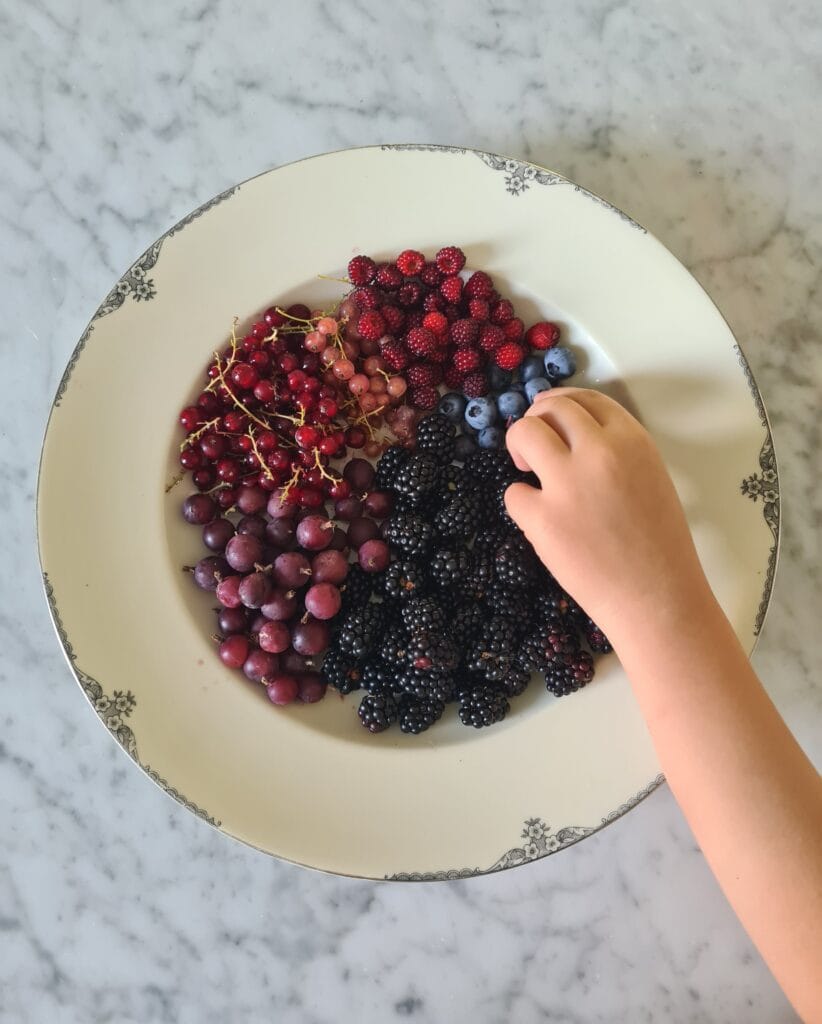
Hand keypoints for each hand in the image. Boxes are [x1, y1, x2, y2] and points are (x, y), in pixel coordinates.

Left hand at [504, 387, 709, 642]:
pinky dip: (523, 506)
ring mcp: (567, 484)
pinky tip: (542, 523)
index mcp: (632, 441)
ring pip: (522, 434)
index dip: (560, 403)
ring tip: (529, 473)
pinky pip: (514, 495)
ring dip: (518, 448)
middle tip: (533, 448)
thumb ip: (615, 452)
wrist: (657, 599)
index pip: (585, 399)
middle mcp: (599, 453)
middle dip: (535, 421)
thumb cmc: (659, 546)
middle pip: (549, 409)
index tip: (549, 415)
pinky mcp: (542, 519)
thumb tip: (568, 435)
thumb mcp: (651, 479)